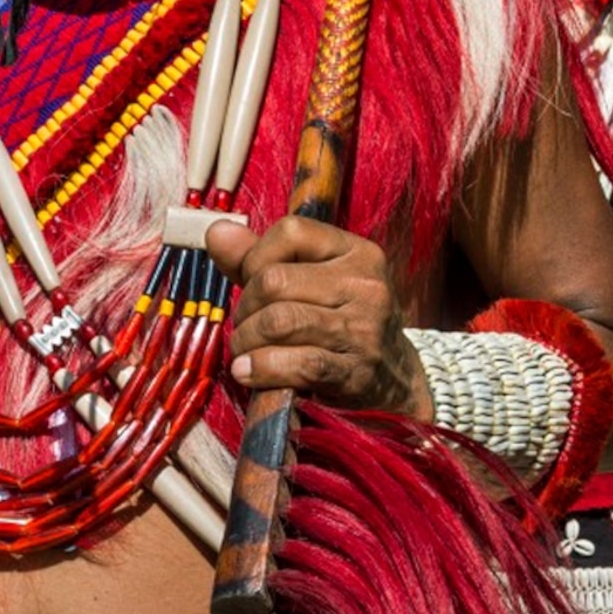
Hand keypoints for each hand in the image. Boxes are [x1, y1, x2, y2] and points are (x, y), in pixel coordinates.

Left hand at [206, 216, 425, 415]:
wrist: (395, 382)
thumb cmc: (342, 324)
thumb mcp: (312, 283)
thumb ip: (260, 258)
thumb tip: (216, 231)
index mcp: (357, 252)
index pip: (291, 231)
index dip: (256, 257)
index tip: (252, 283)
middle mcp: (366, 285)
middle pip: (275, 281)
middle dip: (245, 308)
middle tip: (244, 328)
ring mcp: (364, 329)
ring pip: (278, 322)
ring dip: (246, 341)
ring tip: (243, 353)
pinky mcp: (356, 372)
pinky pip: (296, 363)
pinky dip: (260, 369)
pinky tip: (247, 373)